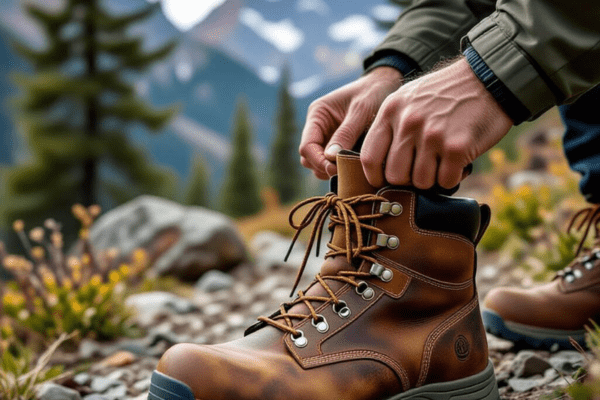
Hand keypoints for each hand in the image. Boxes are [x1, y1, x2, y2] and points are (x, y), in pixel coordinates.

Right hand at [299, 67, 402, 178]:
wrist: (385, 86)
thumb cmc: (372, 93)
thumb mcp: (361, 110)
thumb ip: (346, 133)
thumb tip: (331, 158)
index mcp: (317, 115)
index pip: (307, 147)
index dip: (319, 161)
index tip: (337, 169)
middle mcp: (318, 128)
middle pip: (309, 159)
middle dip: (324, 168)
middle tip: (346, 172)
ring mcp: (327, 138)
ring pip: (319, 164)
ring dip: (332, 170)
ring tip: (353, 169)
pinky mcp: (338, 146)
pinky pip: (333, 163)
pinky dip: (341, 168)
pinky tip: (357, 167)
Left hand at [361, 58, 513, 188]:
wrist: (489, 78)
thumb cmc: (446, 94)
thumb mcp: (409, 98)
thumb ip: (392, 126)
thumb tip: (378, 166)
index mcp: (391, 111)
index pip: (369, 157)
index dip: (375, 176)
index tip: (384, 181)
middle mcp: (408, 123)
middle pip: (395, 175)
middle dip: (408, 180)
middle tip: (421, 170)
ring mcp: (432, 135)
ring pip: (421, 182)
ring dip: (432, 179)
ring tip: (441, 162)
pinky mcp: (456, 146)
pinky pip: (445, 181)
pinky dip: (452, 178)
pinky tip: (457, 163)